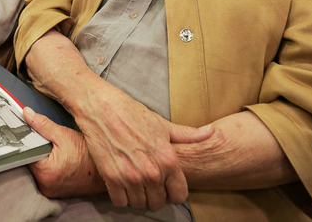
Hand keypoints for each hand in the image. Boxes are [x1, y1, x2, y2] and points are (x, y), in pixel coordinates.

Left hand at [25, 107, 104, 197]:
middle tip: (46, 143)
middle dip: (35, 151)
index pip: (25, 153)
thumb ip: (42, 125)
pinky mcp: (55, 192)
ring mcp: (50, 191)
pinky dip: (47, 168)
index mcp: (45, 172)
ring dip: (41, 160)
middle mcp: (45, 185)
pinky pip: (44, 177)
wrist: (104, 171)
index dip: (26, 142)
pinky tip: (56, 160)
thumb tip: (26, 114)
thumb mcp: (64, 134)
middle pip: (29, 162)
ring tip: (53, 152)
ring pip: (36, 170)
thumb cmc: (88, 155)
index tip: (29, 133)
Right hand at [75, 86, 212, 209]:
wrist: (100, 106)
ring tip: (134, 185)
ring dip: (137, 198)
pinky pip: (120, 202)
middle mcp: (152, 172)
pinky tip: (121, 184)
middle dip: (155, 196)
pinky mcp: (110, 177)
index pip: (179, 195)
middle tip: (147, 185)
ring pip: (139, 205)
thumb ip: (187, 134)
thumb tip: (210, 133)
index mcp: (168, 159)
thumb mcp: (162, 123)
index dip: (173, 192)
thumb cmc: (131, 112)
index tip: (166, 187)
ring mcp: (130, 176)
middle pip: (158, 202)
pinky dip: (121, 197)